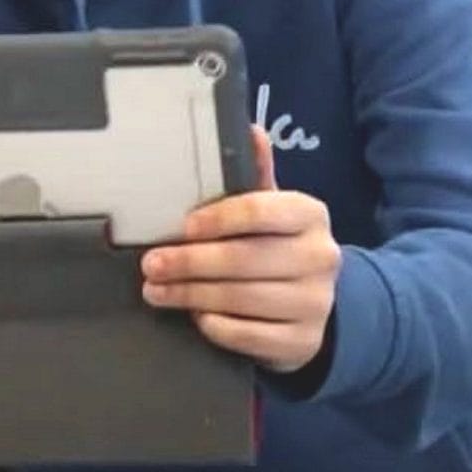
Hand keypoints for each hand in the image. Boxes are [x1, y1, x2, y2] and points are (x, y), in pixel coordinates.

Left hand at [140, 127, 339, 372]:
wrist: (318, 304)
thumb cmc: (279, 247)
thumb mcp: (272, 209)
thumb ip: (256, 175)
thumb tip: (249, 129)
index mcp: (310, 215)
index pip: (262, 211)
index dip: (218, 219)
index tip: (182, 226)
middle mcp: (320, 257)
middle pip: (245, 259)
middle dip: (190, 263)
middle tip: (151, 264)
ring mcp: (315, 303)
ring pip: (242, 299)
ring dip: (191, 295)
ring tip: (157, 290)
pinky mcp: (302, 342)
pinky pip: (248, 336)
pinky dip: (215, 326)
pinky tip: (196, 316)